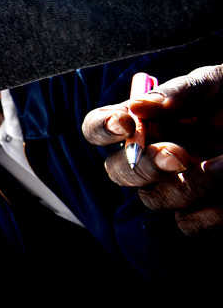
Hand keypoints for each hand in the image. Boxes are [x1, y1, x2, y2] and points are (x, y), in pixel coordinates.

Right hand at [82, 64, 222, 234]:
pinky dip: (206, 215)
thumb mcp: (218, 82)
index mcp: (145, 120)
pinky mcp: (202, 211)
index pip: (97, 128)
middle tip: (177, 155)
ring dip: (190, 184)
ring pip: (155, 199)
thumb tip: (138, 105)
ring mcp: (175, 185)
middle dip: (143, 165)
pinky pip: (187, 224)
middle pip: (118, 171)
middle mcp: (152, 155)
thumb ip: (183, 90)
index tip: (126, 123)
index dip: (102, 128)